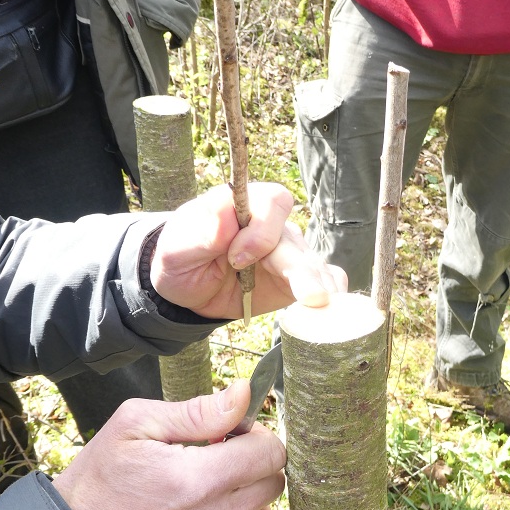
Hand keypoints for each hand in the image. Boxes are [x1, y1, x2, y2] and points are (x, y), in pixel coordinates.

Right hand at [53, 380, 284, 509]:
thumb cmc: (101, 478)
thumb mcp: (136, 425)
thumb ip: (199, 411)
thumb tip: (244, 394)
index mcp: (197, 480)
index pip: (271, 453)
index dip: (256, 436)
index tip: (232, 435)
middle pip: (273, 482)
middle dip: (253, 464)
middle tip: (217, 459)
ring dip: (245, 495)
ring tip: (203, 489)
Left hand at [150, 182, 346, 318]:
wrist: (188, 288)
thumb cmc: (182, 258)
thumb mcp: (177, 247)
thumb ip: (201, 232)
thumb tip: (225, 220)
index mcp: (246, 204)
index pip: (272, 203)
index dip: (262, 231)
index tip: (237, 259)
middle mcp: (274, 226)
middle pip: (295, 240)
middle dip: (301, 270)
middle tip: (309, 296)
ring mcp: (289, 253)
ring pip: (313, 263)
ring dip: (320, 285)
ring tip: (323, 305)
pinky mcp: (298, 279)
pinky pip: (325, 279)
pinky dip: (332, 290)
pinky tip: (332, 306)